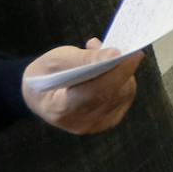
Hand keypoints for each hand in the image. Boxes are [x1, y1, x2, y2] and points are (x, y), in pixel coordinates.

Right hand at [22, 40, 142, 133]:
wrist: (39, 95)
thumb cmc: (44, 75)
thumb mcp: (54, 60)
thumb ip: (83, 58)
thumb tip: (115, 54)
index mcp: (60, 109)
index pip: (95, 93)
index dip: (116, 73)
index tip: (133, 54)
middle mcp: (80, 123)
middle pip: (113, 94)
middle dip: (122, 68)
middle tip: (118, 46)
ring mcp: (96, 125)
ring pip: (123, 95)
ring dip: (122, 71)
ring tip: (105, 55)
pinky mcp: (108, 121)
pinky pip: (124, 97)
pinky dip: (121, 79)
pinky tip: (109, 68)